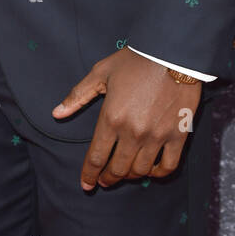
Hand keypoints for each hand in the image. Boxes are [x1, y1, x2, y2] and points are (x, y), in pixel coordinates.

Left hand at [52, 48, 201, 189]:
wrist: (171, 52)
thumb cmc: (134, 60)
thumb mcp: (101, 73)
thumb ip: (77, 96)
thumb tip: (56, 114)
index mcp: (111, 118)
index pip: (96, 157)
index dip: (89, 174)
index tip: (86, 183)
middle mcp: (133, 132)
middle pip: (117, 169)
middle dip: (108, 178)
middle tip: (105, 180)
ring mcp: (156, 136)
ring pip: (140, 170)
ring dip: (130, 176)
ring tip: (125, 174)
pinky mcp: (178, 135)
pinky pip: (168, 165)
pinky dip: (158, 173)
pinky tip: (151, 170)